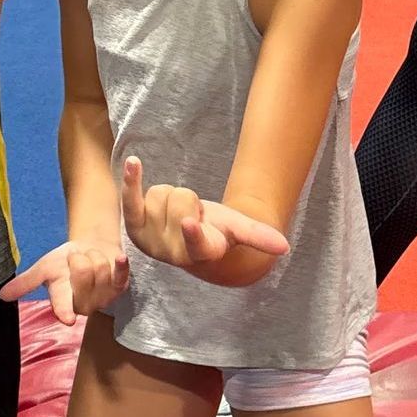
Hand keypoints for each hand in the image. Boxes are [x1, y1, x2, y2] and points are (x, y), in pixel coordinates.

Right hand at [1, 239, 129, 324]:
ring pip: (100, 268)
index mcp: (63, 300)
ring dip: (94, 254)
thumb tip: (1, 296)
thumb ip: (26, 283)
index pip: (62, 305)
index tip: (67, 319)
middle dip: (79, 256)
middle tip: (77, 259)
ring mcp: (103, 296)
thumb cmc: (65, 261)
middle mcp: (83, 303)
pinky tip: (118, 258)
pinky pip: (121, 274)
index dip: (65, 311)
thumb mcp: (45, 268)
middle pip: (83, 272)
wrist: (90, 248)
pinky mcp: (120, 287)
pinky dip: (120, 264)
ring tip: (91, 259)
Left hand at [119, 156, 289, 270]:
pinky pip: (131, 199)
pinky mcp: (134, 224)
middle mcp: (172, 252)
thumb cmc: (216, 230)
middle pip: (180, 200)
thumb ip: (257, 235)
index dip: (192, 233)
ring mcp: (150, 240)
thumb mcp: (236, 229)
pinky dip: (132, 180)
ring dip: (171, 196)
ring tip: (175, 213)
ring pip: (161, 193)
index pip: (196, 242)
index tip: (190, 223)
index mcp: (200, 253)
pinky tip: (134, 163)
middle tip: (192, 215)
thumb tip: (285, 247)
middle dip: (189, 199)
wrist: (187, 236)